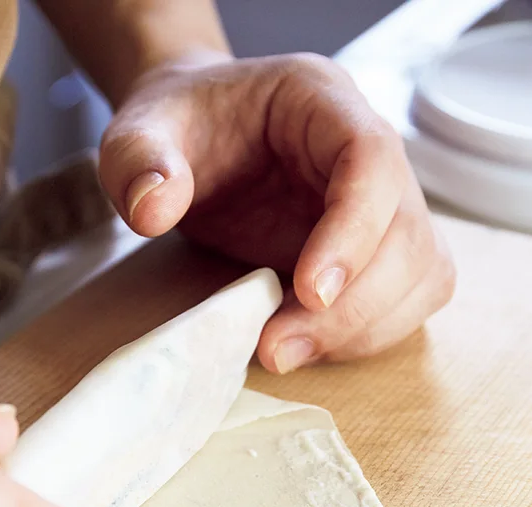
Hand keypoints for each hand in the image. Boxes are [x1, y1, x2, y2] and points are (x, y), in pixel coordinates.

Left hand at [100, 52, 454, 371]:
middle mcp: (371, 150)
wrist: (194, 144)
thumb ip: (138, 160)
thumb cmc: (178, 131)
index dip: (353, 232)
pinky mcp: (378, 251)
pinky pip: (408, 298)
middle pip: (408, 232)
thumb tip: (153, 209)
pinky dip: (368, 334)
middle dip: (352, 305)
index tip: (308, 292)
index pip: (372, 159)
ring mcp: (384, 204)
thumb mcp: (138, 132)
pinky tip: (309, 344)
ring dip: (364, 328)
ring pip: (421, 273)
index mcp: (322, 102)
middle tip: (276, 348)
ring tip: (286, 350)